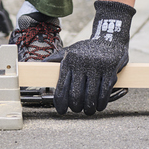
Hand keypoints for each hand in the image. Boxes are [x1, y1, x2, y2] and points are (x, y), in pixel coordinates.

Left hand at [53, 0, 134, 114]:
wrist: (109, 38)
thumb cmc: (86, 49)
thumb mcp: (69, 51)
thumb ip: (54, 60)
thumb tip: (38, 66)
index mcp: (69, 60)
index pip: (62, 86)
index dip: (60, 102)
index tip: (61, 110)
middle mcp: (81, 64)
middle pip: (76, 94)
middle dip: (76, 106)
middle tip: (76, 110)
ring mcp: (96, 67)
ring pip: (90, 96)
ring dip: (89, 108)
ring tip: (88, 110)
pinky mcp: (110, 71)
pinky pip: (104, 93)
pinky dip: (101, 103)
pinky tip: (99, 106)